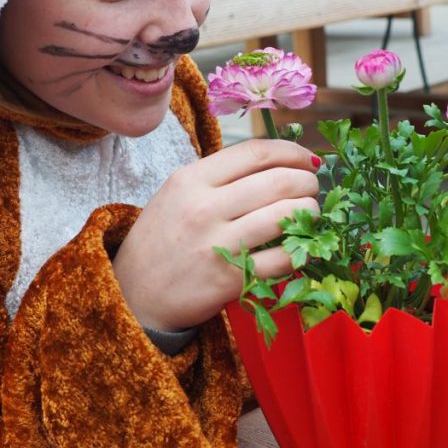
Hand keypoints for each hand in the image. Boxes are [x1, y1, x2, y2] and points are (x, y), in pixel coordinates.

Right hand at [113, 139, 320, 330]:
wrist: (134, 295)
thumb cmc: (162, 240)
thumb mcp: (178, 194)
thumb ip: (221, 177)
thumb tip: (279, 162)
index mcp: (192, 179)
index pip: (256, 152)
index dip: (293, 152)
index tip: (309, 160)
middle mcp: (204, 207)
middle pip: (278, 181)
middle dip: (308, 182)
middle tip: (312, 189)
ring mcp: (217, 245)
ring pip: (286, 215)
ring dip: (310, 212)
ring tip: (309, 215)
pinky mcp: (231, 279)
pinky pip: (283, 259)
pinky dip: (300, 251)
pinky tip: (299, 248)